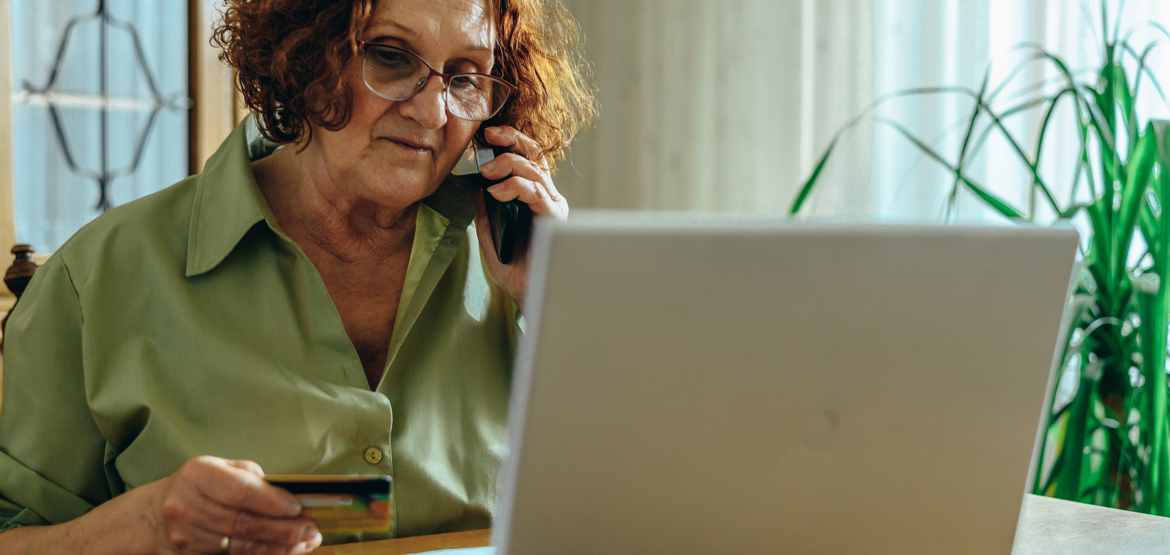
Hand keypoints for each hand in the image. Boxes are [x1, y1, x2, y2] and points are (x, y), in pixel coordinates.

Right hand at [149, 456, 320, 553]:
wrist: (153, 517)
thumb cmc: (197, 487)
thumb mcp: (218, 468)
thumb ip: (249, 477)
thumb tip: (284, 494)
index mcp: (197, 475)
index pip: (239, 490)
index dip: (271, 501)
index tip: (297, 508)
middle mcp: (187, 506)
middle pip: (242, 522)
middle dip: (283, 529)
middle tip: (311, 530)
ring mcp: (186, 536)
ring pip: (240, 546)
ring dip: (278, 546)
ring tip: (306, 542)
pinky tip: (284, 551)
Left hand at [470, 126, 568, 310]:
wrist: (529, 295)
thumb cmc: (514, 269)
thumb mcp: (490, 234)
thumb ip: (484, 212)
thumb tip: (472, 188)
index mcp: (534, 196)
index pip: (526, 158)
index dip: (510, 140)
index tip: (487, 135)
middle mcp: (547, 197)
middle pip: (534, 156)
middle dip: (510, 143)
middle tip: (486, 143)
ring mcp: (552, 206)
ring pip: (534, 170)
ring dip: (508, 166)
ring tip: (487, 175)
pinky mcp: (555, 218)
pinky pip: (537, 192)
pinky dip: (516, 187)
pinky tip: (498, 192)